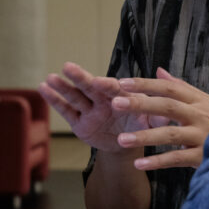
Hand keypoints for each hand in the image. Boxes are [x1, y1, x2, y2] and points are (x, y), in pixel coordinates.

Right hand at [38, 62, 160, 151]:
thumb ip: (156, 118)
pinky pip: (66, 111)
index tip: (99, 81)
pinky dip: (54, 101)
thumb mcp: (151, 122)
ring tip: (50, 78)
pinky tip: (43, 88)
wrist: (128, 141)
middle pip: (90, 87)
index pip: (114, 89)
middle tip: (68, 66)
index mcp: (121, 95)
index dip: (107, 85)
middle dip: (80, 78)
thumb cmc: (141, 125)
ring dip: (62, 88)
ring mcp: (89, 109)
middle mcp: (103, 99)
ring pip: (75, 97)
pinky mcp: (79, 122)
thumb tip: (166, 115)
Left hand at [111, 68, 208, 169]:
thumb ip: (182, 88)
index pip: (170, 88)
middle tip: (116, 103)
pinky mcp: (204, 156)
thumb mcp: (206, 101)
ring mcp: (203, 136)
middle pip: (167, 106)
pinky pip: (177, 158)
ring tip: (121, 139)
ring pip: (170, 134)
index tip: (122, 83)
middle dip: (141, 104)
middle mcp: (200, 115)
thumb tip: (159, 71)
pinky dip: (158, 161)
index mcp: (198, 101)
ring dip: (145, 136)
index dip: (146, 84)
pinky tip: (138, 163)